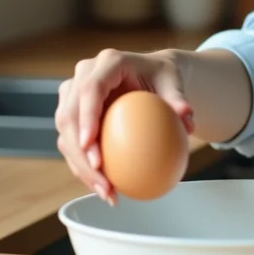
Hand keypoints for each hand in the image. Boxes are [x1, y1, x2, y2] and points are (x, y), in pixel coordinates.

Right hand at [55, 48, 193, 204]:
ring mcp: (73, 93)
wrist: (151, 72)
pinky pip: (71, 143)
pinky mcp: (72, 112)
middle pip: (69, 115)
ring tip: (105, 191)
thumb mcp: (174, 83)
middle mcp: (84, 74)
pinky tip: (104, 187)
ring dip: (80, 166)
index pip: (90, 89)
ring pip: (65, 133)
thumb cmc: (163, 76)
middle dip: (80, 152)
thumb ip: (179, 99)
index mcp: (108, 63)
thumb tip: (187, 120)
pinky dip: (84, 167)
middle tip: (102, 180)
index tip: (91, 145)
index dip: (86, 117)